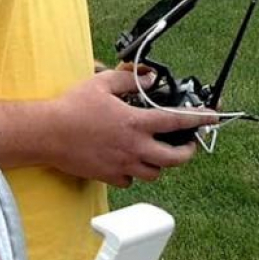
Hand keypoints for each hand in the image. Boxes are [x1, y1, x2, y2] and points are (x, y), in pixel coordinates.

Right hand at [44, 71, 217, 187]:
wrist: (46, 134)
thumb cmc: (70, 108)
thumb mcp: (101, 83)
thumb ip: (129, 79)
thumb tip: (148, 78)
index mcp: (135, 123)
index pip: (177, 121)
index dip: (199, 119)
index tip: (212, 118)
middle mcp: (133, 147)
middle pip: (175, 159)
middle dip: (187, 151)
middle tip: (188, 144)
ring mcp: (122, 165)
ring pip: (155, 173)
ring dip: (161, 163)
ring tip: (158, 153)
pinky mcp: (108, 176)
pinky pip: (130, 181)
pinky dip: (135, 174)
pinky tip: (129, 163)